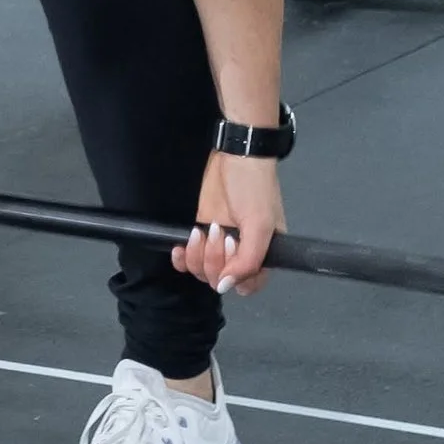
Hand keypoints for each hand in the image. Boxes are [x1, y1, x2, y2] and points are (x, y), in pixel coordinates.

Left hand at [173, 149, 283, 295]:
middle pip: (220, 280)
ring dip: (198, 254)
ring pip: (201, 271)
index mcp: (262, 255)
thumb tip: (225, 288)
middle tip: (220, 230)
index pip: (248, 286)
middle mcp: (239, 254)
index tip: (233, 248)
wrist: (235, 156)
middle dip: (215, 258)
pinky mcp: (200, 234)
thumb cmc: (255, 189)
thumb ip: (247, 261)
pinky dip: (182, 258)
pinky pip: (187, 261)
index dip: (236, 275)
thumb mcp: (260, 225)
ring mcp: (218, 245)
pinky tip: (181, 247)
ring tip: (206, 228)